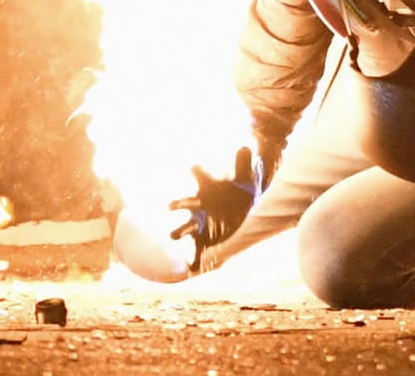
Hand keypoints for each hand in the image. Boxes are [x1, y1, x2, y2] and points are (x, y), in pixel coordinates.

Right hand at [168, 146, 263, 260]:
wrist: (240, 211)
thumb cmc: (239, 191)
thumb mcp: (245, 179)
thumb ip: (243, 164)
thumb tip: (245, 146)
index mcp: (208, 188)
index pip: (200, 176)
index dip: (198, 170)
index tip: (193, 166)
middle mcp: (200, 206)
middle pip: (186, 203)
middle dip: (177, 203)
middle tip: (169, 205)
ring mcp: (200, 223)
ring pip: (186, 227)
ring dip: (179, 231)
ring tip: (172, 235)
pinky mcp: (205, 239)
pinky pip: (197, 251)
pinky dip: (194, 260)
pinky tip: (191, 268)